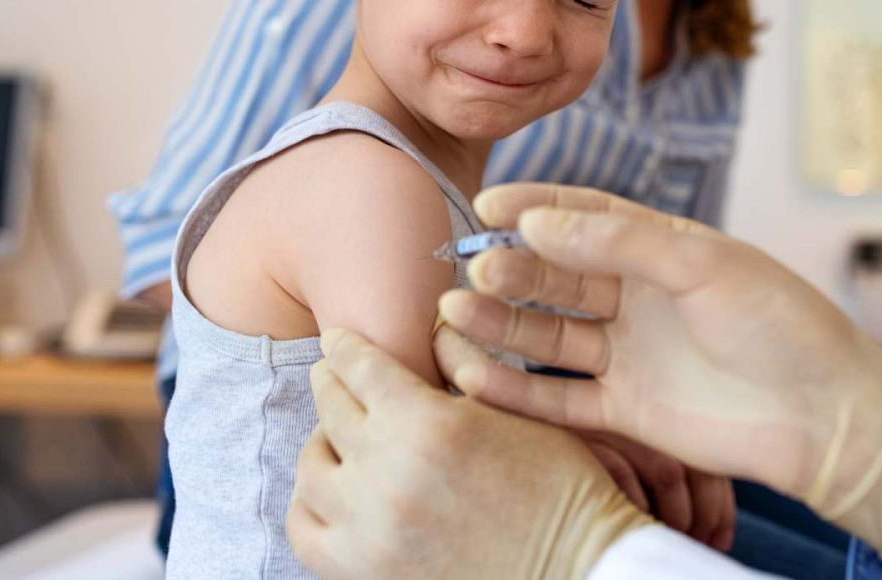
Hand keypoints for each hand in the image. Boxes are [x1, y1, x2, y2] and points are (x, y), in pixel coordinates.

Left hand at [288, 328, 654, 578]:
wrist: (576, 569)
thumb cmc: (561, 488)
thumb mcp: (521, 414)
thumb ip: (467, 368)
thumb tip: (429, 327)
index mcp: (429, 425)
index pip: (359, 368)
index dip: (345, 347)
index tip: (337, 341)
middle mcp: (388, 474)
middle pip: (331, 409)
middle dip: (332, 385)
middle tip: (334, 377)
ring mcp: (369, 529)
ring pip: (312, 468)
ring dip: (323, 444)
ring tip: (337, 439)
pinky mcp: (363, 572)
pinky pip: (305, 531)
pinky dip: (309, 506)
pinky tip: (331, 493)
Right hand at [433, 183, 881, 569]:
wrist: (828, 417)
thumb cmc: (783, 325)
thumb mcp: (704, 263)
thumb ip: (620, 241)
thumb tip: (536, 220)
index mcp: (661, 251)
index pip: (584, 216)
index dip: (533, 207)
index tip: (485, 202)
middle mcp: (638, 299)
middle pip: (556, 277)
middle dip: (511, 269)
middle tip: (473, 268)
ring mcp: (629, 355)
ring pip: (548, 335)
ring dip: (501, 324)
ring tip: (456, 312)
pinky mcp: (625, 412)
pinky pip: (558, 398)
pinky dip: (515, 389)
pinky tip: (474, 374)